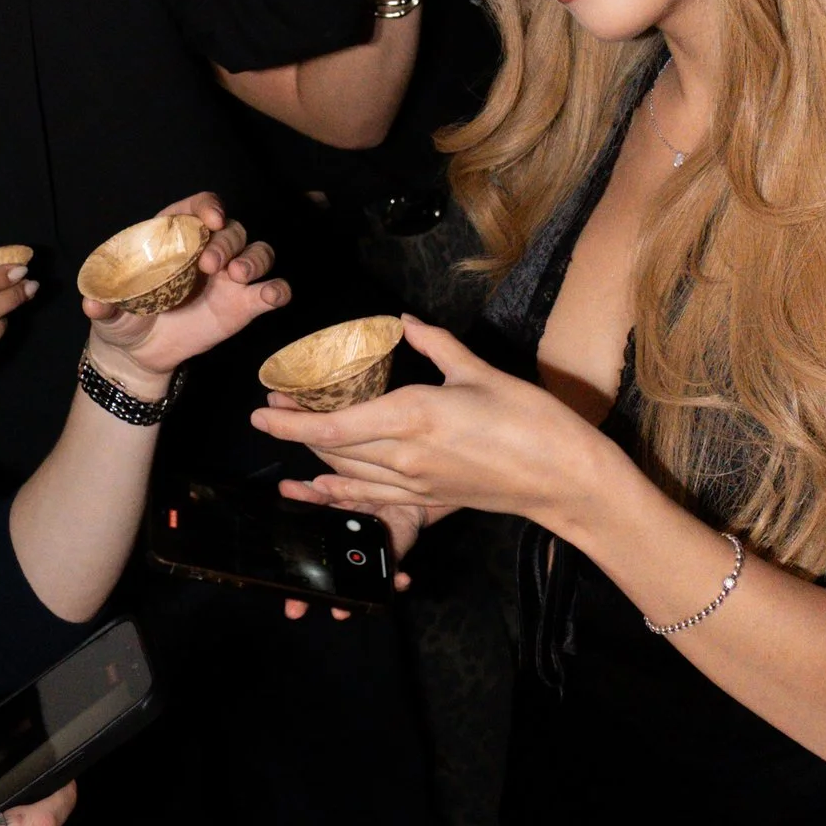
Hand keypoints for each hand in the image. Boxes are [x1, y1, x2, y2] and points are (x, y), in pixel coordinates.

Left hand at [82, 191, 287, 393]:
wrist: (140, 355)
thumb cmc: (123, 318)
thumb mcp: (108, 312)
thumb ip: (103, 306)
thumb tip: (92, 305)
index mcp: (173, 238)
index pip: (197, 207)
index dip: (207, 206)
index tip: (210, 220)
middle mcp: (206, 250)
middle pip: (231, 229)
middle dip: (227, 241)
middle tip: (211, 264)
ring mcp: (229, 277)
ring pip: (258, 251)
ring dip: (255, 258)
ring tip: (239, 276)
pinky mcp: (244, 305)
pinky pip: (272, 289)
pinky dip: (276, 289)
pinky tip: (269, 296)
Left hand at [255, 312, 604, 525]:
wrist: (563, 476)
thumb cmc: (529, 419)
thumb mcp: (478, 370)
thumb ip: (435, 345)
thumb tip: (405, 322)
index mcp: (412, 417)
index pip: (334, 426)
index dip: (292, 422)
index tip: (262, 411)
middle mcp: (404, 457)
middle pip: (333, 452)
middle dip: (297, 435)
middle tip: (272, 414)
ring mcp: (416, 486)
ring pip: (349, 477)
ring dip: (316, 462)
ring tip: (293, 442)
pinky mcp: (431, 503)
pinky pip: (374, 499)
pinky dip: (343, 493)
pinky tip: (325, 490)